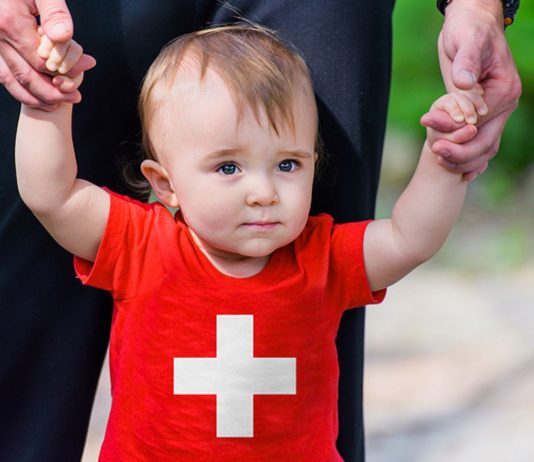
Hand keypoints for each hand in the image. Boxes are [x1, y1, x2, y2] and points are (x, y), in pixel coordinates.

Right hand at [0, 0, 95, 109]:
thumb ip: (54, 13)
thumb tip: (63, 37)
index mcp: (9, 22)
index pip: (41, 61)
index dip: (65, 71)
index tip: (87, 68)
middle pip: (27, 76)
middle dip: (53, 92)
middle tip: (76, 97)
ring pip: (11, 80)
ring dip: (36, 97)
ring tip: (58, 102)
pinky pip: (3, 74)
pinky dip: (19, 89)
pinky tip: (38, 95)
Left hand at [425, 0, 520, 179]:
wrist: (470, 23)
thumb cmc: (468, 30)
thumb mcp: (466, 42)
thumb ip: (466, 63)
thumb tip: (462, 83)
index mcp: (504, 90)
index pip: (480, 124)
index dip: (456, 135)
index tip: (434, 140)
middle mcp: (504, 104)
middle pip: (486, 142)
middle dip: (460, 153)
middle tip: (435, 154)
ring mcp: (495, 111)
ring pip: (484, 148)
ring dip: (462, 159)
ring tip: (438, 159)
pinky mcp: (483, 114)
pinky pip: (479, 142)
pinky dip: (467, 156)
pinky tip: (451, 165)